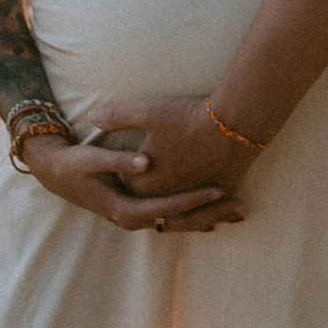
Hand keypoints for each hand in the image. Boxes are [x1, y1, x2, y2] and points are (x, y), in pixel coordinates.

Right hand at [21, 124, 242, 232]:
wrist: (55, 172)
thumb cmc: (74, 165)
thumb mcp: (92, 160)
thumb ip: (119, 161)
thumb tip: (145, 163)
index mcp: (125, 210)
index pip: (166, 208)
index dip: (193, 199)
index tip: (218, 189)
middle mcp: (134, 220)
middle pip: (179, 222)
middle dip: (210, 214)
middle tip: (240, 207)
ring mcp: (138, 218)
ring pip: (178, 223)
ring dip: (207, 217)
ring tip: (238, 211)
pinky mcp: (140, 211)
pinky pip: (172, 217)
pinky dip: (194, 215)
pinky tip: (216, 214)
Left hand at [93, 97, 246, 202]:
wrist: (234, 123)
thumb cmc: (187, 117)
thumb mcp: (147, 112)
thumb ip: (117, 116)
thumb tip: (93, 117)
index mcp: (145, 182)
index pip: (127, 186)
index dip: (125, 176)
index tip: (123, 168)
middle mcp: (168, 196)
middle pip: (154, 205)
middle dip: (150, 199)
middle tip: (146, 187)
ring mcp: (195, 196)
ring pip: (184, 212)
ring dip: (181, 211)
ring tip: (178, 209)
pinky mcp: (220, 192)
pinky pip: (209, 209)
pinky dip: (207, 212)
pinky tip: (213, 216)